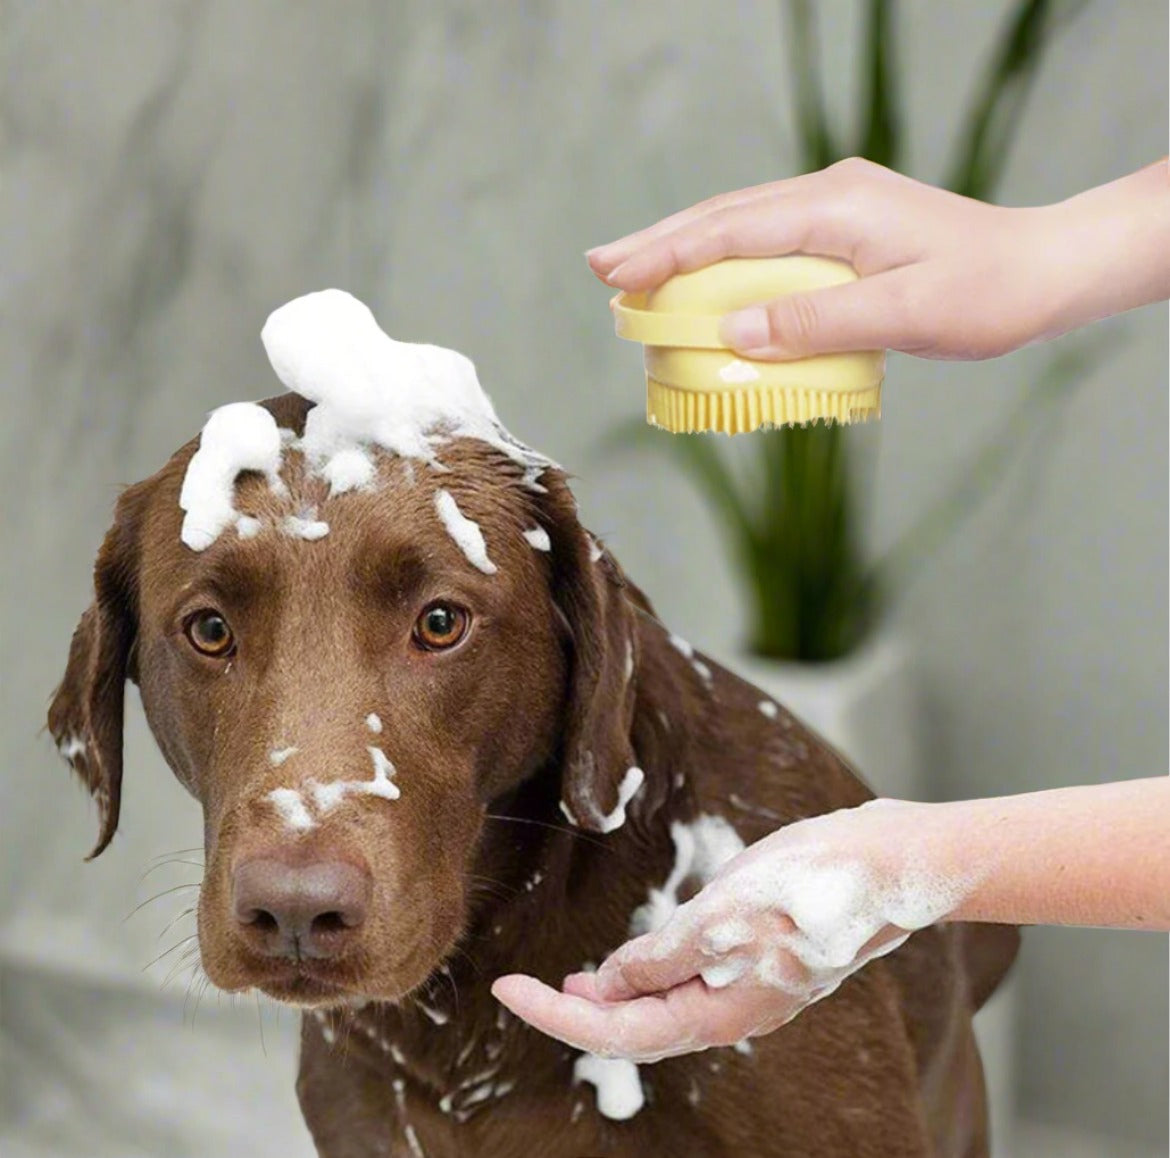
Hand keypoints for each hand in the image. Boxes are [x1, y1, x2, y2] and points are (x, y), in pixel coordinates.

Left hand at [492, 801, 958, 1061]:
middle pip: (636, 1028)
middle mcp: (730, 1008)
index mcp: (721, 1008)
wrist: (890, 862)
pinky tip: (631, 959)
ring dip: (609, 999)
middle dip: (575, 1012)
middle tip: (521, 986)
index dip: (557, 1015)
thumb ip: (665, 956)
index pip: (620, 1031)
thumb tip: (608, 987)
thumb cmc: (813, 884)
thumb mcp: (726, 915)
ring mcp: (745, 986)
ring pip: (661, 1009)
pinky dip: (646, 976)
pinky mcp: (755, 958)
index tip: (505, 988)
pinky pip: (686, 984)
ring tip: (567, 981)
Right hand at [586, 157, 1169, 361]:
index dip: (669, 253)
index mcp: (837, 207)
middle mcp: (829, 197)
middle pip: (724, 217)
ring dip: (685, 250)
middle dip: (659, 243)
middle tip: (600, 267)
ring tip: (633, 272)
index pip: (732, 228)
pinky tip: (705, 282)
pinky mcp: (844, 233)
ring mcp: (836, 210)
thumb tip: (734, 332)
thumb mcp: (904, 314)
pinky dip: (725, 263)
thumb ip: (816, 323)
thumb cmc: (985, 293)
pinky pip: (767, 245)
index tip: (616, 273)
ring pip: (741, 226)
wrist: (1043, 270)